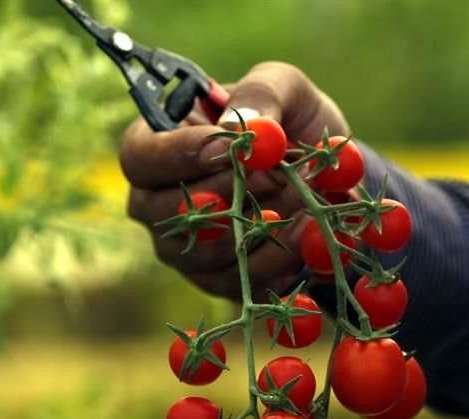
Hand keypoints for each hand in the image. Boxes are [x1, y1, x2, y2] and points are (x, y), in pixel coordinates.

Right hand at [119, 61, 349, 299]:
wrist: (329, 178)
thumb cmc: (290, 121)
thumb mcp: (284, 88)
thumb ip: (261, 95)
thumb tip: (238, 128)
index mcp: (158, 146)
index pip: (139, 157)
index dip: (178, 154)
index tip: (228, 146)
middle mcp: (158, 203)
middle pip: (163, 213)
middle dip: (227, 193)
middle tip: (277, 175)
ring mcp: (186, 250)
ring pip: (206, 252)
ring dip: (260, 224)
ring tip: (303, 196)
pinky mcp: (221, 282)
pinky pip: (241, 280)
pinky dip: (279, 255)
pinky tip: (308, 227)